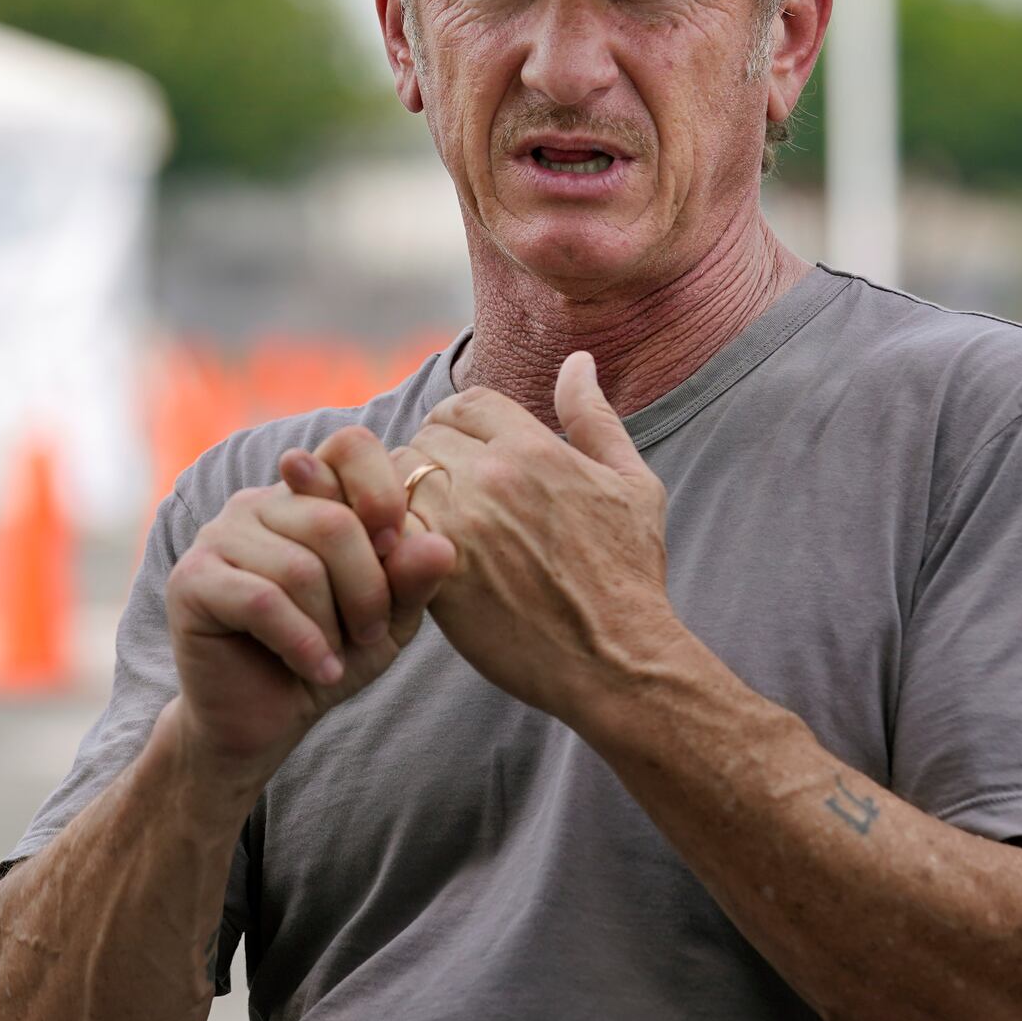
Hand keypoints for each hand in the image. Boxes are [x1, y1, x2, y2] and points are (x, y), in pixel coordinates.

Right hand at [165, 471, 452, 778]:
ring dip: (332, 626)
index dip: (382, 493)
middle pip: (333, 521)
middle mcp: (257, 502)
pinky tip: (317, 670)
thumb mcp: (388, 619)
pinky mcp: (191, 580)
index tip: (392, 550)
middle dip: (367, 590)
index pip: (348, 446)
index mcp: (306, 493)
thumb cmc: (328, 656)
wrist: (265, 720)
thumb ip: (412, 579)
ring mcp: (218, 536)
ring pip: (300, 567)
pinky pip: (262, 601)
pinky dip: (302, 644)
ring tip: (335, 658)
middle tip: (371, 633)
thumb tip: (441, 545)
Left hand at [320, 352, 680, 730]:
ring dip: (404, 500)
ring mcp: (461, 523)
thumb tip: (578, 360)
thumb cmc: (630, 575)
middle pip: (426, 437)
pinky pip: (388, 530)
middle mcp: (494, 476)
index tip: (462, 458)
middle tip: (441, 499)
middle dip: (430, 461)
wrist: (618, 660)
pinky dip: (391, 539)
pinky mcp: (435, 571)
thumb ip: (595, 418)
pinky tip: (411, 559)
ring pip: (399, 480)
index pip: (465, 404)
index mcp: (536, 447)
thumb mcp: (632, 484)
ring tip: (424, 528)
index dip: (458, 426)